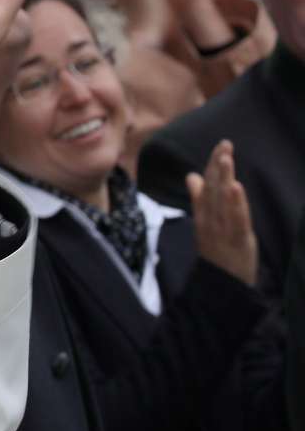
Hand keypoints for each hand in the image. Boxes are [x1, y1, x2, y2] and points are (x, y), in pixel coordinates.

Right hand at [188, 139, 257, 285]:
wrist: (221, 285)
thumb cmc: (216, 252)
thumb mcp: (205, 224)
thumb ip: (199, 199)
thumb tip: (192, 175)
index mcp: (203, 215)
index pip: (207, 185)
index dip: (213, 165)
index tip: (221, 146)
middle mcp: (210, 220)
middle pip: (213, 189)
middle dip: (218, 166)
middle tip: (224, 145)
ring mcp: (222, 230)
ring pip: (223, 201)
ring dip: (224, 178)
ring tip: (227, 159)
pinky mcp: (237, 240)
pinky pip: (236, 219)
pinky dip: (235, 203)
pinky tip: (236, 187)